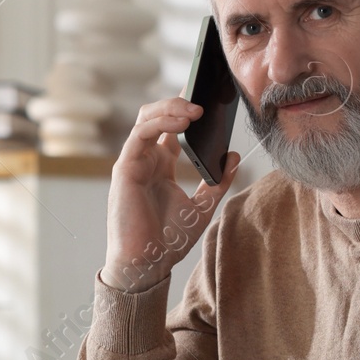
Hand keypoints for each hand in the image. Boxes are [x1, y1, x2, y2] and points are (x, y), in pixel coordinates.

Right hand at [100, 96, 240, 293]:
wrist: (147, 264)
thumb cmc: (167, 241)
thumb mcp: (202, 208)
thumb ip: (217, 182)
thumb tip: (233, 156)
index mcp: (161, 166)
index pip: (171, 127)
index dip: (185, 108)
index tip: (206, 94)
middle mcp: (146, 160)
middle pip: (157, 116)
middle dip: (178, 102)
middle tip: (202, 96)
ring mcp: (134, 162)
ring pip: (146, 118)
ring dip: (171, 107)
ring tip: (195, 108)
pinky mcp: (125, 168)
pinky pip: (141, 134)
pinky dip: (161, 123)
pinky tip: (182, 122)